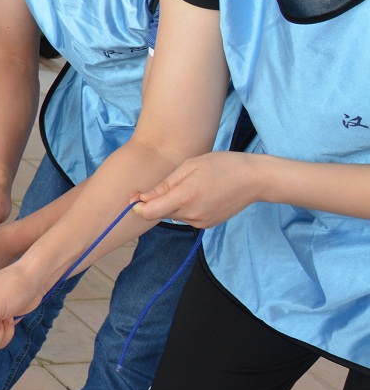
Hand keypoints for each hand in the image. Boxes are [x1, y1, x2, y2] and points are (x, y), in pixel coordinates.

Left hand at [133, 152, 264, 228]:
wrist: (255, 179)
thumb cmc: (222, 165)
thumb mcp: (190, 166)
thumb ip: (164, 185)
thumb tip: (141, 199)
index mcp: (184, 197)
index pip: (149, 212)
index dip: (137, 207)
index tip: (135, 197)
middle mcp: (191, 214)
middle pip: (159, 214)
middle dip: (154, 203)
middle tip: (163, 185)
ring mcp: (201, 221)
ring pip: (173, 215)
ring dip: (172, 204)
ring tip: (190, 186)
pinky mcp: (208, 224)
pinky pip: (187, 217)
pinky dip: (186, 208)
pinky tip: (199, 194)